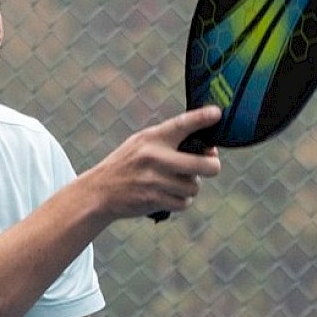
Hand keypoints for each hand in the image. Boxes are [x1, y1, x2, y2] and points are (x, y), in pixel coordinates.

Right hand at [79, 106, 222, 219]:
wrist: (99, 191)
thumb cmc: (127, 166)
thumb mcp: (141, 145)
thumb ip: (170, 143)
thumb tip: (209, 152)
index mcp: (152, 138)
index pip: (181, 125)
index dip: (201, 118)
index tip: (216, 113)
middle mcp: (154, 156)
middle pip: (204, 164)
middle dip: (212, 166)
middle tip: (210, 166)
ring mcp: (154, 179)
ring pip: (194, 186)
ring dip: (189, 187)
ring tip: (174, 183)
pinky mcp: (153, 199)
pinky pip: (183, 202)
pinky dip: (179, 201)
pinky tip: (166, 196)